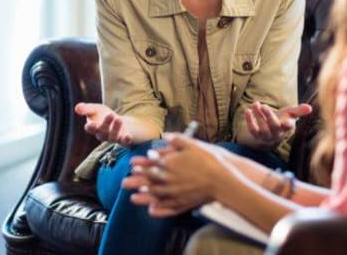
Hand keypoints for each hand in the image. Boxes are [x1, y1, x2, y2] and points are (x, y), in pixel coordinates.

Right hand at [74, 102, 132, 145]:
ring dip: (116, 129)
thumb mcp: (96, 109)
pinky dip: (126, 140)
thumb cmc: (103, 115)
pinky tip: (129, 136)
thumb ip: (87, 109)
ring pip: (113, 137)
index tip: (90, 124)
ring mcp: (113, 138)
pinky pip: (124, 143)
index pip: (90, 129)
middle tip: (111, 115)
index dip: (90, 127)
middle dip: (106, 124)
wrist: (118, 121)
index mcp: (94, 127)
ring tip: (119, 119)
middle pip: (102, 132)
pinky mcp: (123, 140)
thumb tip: (77, 108)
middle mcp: (103, 135)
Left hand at [122, 134, 236, 216]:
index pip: (151, 165)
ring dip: (143, 197)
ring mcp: (176, 193)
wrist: (222, 179)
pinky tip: (151, 210)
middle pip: (148, 181)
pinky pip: (167, 207)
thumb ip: (177, 139)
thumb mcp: (192, 144)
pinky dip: (158, 209)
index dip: (140, 165)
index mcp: (170, 164)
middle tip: (124, 183)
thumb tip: (165, 136)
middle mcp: (170, 179)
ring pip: (155, 196)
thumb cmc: (208, 159)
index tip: (131, 166)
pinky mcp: (183, 203)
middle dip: (135, 181)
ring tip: (133, 198)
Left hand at [245, 101, 311, 146]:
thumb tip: (310, 108)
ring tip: (255, 104)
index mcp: (286, 127)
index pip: (288, 127)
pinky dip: (249, 121)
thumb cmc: (282, 119)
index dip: (288, 125)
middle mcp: (277, 134)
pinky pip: (252, 130)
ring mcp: (266, 136)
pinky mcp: (256, 136)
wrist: (270, 132)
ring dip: (258, 116)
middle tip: (264, 106)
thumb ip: (299, 110)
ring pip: (263, 129)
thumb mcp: (290, 114)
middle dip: (269, 116)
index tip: (288, 122)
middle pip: (274, 127)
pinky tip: (247, 111)